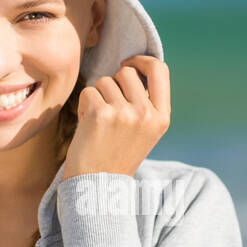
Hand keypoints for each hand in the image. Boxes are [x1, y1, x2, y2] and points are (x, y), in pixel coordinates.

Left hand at [62, 55, 169, 178]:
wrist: (98, 186)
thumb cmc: (117, 155)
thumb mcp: (143, 130)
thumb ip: (145, 102)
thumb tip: (132, 67)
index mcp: (162, 117)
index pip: (159, 69)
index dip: (141, 60)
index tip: (128, 64)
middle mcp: (146, 113)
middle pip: (126, 73)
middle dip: (113, 85)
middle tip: (109, 111)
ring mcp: (125, 113)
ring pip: (105, 81)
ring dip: (97, 97)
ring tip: (100, 123)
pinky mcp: (101, 114)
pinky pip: (88, 92)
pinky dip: (84, 106)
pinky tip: (88, 127)